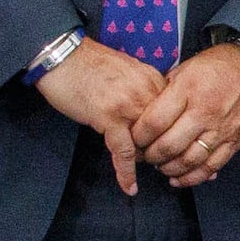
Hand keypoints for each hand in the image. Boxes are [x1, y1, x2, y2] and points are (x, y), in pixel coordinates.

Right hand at [37, 35, 159, 196]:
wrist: (62, 54)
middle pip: (165, 131)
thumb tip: (150, 114)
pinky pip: (123, 152)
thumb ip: (143, 91)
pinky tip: (129, 186)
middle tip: (163, 166)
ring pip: (147, 144)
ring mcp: (128, 105)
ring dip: (145, 160)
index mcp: (152, 79)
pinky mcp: (108, 117)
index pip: (174, 114)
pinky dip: (126, 172)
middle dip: (163, 151)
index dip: (174, 134)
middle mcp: (146, 91)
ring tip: (146, 173)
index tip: (177, 148)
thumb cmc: (89, 63)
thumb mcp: (127, 72)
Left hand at [135, 39, 239, 185]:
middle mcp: (204, 112)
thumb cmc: (219, 66)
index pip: (154, 122)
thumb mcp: (186, 68)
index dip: (139, 136)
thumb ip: (165, 91)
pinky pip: (210, 168)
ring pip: (188, 161)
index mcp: (188, 90)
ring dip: (168, 168)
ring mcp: (220, 130)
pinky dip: (191, 178)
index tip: (134, 138)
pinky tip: (178, 178)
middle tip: (144, 155)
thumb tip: (144, 112)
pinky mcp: (233, 142)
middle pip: (168, 146)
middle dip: (150, 156)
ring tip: (160, 165)